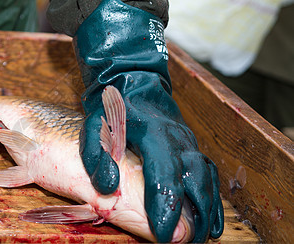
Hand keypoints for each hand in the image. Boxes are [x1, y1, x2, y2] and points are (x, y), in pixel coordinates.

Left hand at [74, 0, 223, 241]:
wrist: (132, 77)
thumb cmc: (110, 105)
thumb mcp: (93, 125)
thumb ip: (97, 155)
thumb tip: (109, 187)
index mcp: (152, 132)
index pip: (165, 172)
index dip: (166, 204)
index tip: (163, 234)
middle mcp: (177, 137)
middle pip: (193, 178)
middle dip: (193, 213)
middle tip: (188, 243)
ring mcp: (187, 139)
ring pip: (205, 175)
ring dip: (208, 206)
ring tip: (205, 235)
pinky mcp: (189, 143)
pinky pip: (206, 170)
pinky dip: (211, 193)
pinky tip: (210, 214)